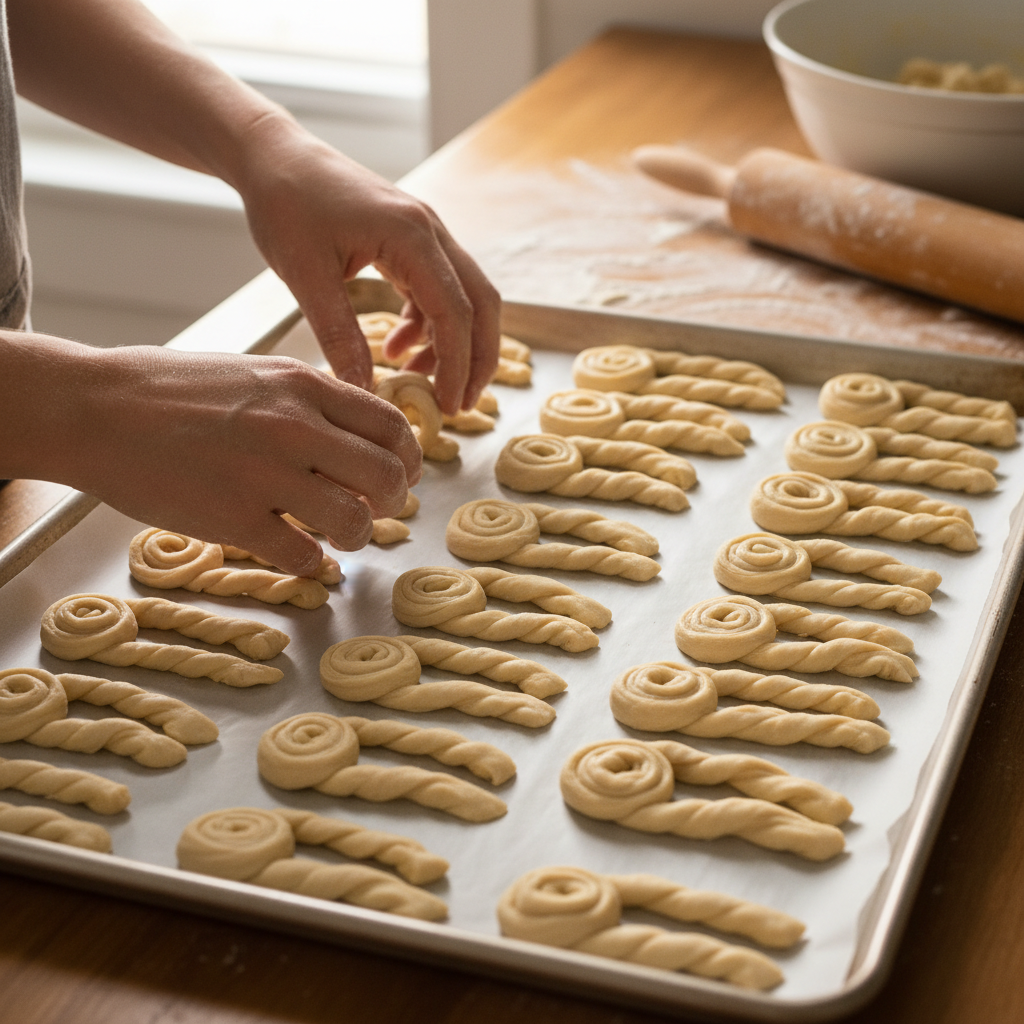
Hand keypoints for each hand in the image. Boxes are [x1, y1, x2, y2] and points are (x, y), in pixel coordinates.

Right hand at [53, 343, 421, 575]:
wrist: (94, 408)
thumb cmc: (170, 390)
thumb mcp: (255, 373)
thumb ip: (309, 401)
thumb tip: (358, 434)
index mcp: (303, 386)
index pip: (391, 425)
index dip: (407, 458)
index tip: (400, 474)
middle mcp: (294, 427)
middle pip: (387, 476)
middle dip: (393, 501)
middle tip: (376, 510)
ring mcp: (264, 474)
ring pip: (354, 521)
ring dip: (356, 537)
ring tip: (339, 537)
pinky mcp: (232, 519)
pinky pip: (303, 556)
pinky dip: (312, 564)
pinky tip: (299, 554)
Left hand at [233, 114, 500, 415]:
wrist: (274, 156)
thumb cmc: (285, 205)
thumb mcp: (306, 277)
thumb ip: (338, 336)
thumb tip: (363, 393)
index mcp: (412, 236)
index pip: (455, 311)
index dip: (458, 364)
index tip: (450, 405)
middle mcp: (431, 231)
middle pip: (480, 303)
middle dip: (477, 357)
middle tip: (460, 403)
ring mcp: (426, 234)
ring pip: (464, 298)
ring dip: (452, 344)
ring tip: (419, 380)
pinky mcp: (411, 241)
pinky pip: (437, 290)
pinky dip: (427, 325)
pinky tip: (395, 349)